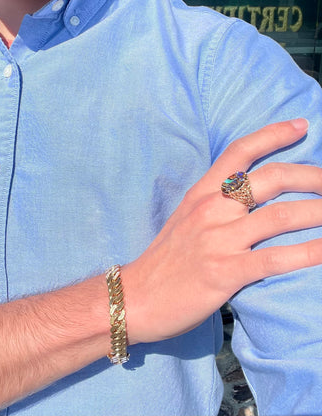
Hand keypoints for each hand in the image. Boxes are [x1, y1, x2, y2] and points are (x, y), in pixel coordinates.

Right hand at [123, 119, 321, 343]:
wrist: (137, 297)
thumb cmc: (163, 261)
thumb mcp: (184, 220)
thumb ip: (212, 205)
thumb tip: (246, 199)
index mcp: (201, 194)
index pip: (239, 152)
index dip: (273, 135)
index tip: (301, 127)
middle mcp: (211, 210)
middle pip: (272, 179)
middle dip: (314, 176)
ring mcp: (218, 240)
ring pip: (282, 216)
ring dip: (320, 212)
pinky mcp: (225, 272)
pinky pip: (276, 258)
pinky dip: (309, 253)